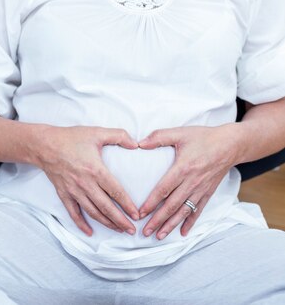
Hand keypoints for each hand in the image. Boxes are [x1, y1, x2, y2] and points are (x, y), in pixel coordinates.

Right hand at [35, 125, 139, 235]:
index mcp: (96, 170)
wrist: (45, 145)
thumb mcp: (97, 132)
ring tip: (118, 230)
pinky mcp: (64, 194)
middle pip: (106, 207)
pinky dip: (81, 224)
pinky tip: (89, 232)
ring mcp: (74, 191)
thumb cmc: (71, 138)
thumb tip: (135, 144)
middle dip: (120, 221)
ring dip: (107, 223)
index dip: (127, 205)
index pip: (116, 192)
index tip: (136, 215)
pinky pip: (73, 213)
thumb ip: (119, 135)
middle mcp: (86, 184)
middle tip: (131, 230)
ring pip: (93, 212)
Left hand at [137, 124, 240, 239]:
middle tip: (146, 232)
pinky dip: (190, 222)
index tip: (140, 213)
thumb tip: (139, 143)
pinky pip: (198, 210)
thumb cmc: (204, 137)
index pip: (163, 189)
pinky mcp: (208, 192)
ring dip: (171, 225)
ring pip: (184, 211)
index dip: (151, 202)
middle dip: (158, 220)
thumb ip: (159, 137)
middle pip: (172, 205)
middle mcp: (191, 182)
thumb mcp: (180, 133)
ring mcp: (200, 189)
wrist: (230, 145)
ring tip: (159, 236)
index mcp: (183, 168)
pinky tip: (183, 233)